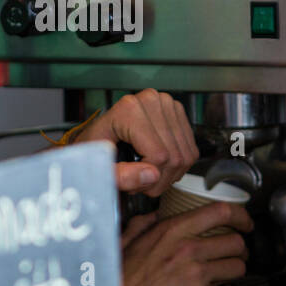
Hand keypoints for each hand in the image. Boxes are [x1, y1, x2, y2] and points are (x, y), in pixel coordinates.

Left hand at [75, 89, 198, 196]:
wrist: (98, 135)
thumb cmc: (95, 149)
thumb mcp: (98, 166)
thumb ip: (120, 176)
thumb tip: (152, 175)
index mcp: (129, 109)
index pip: (159, 155)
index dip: (148, 178)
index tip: (132, 184)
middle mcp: (151, 101)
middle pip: (174, 157)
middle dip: (159, 179)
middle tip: (139, 183)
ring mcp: (167, 104)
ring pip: (185, 156)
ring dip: (169, 175)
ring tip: (147, 174)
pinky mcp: (177, 112)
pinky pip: (190, 150)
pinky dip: (177, 166)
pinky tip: (158, 164)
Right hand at [118, 200, 252, 285]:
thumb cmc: (122, 279)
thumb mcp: (128, 240)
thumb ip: (144, 223)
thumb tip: (155, 214)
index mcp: (172, 230)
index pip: (220, 212)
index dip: (240, 216)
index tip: (244, 222)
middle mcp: (188, 248)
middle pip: (235, 241)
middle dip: (239, 248)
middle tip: (235, 254)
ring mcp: (196, 273)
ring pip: (237, 266)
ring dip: (235, 270)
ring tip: (226, 274)